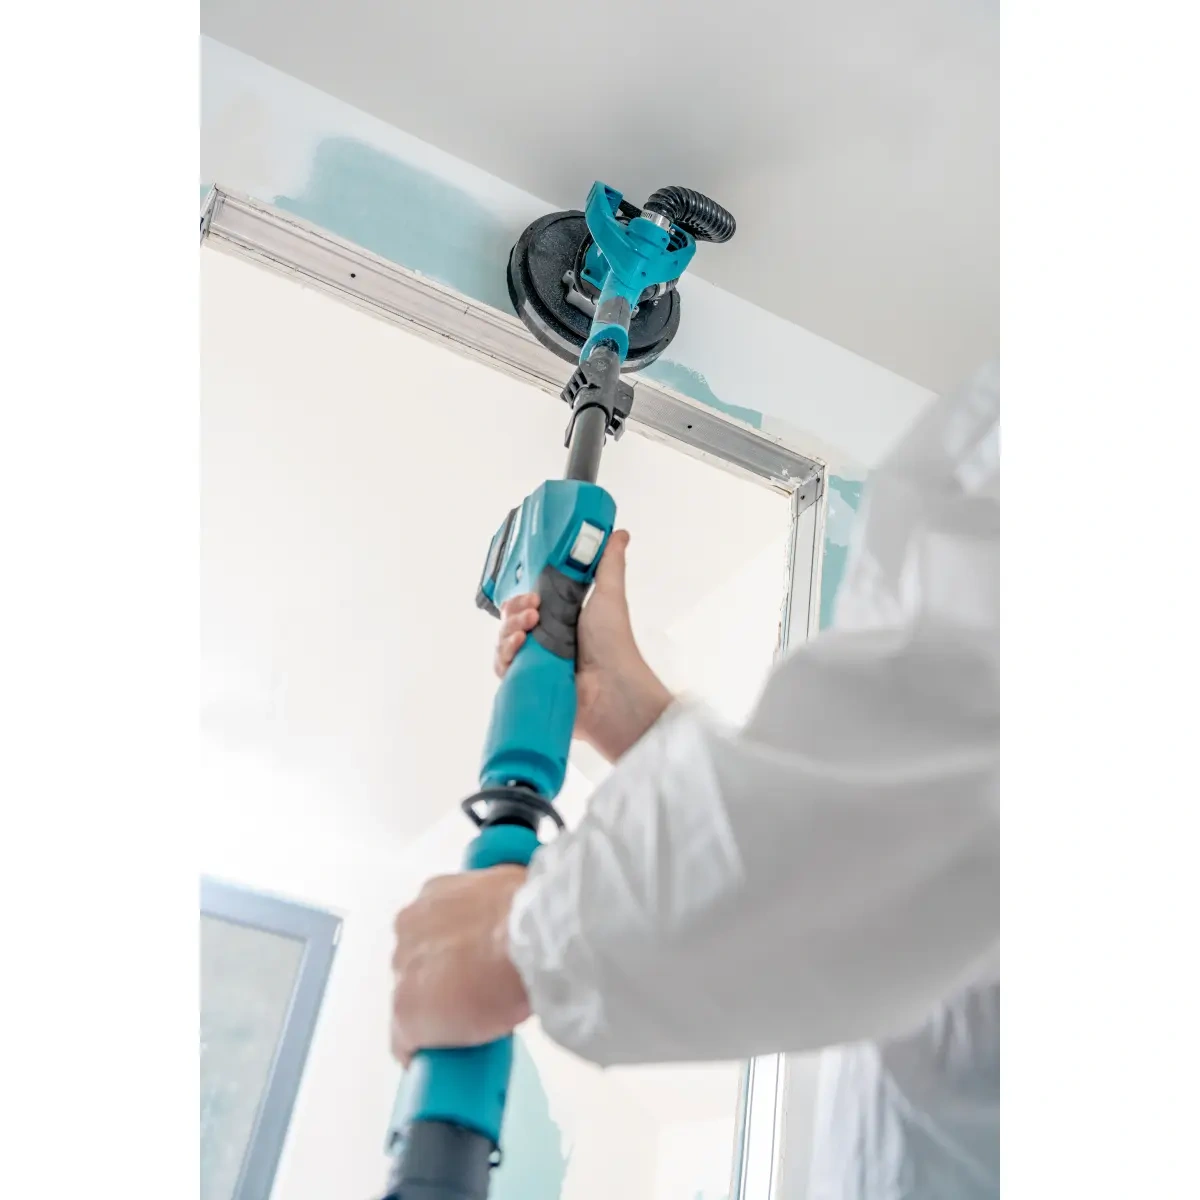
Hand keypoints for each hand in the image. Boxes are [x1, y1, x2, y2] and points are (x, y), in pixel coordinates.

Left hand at [390, 867, 530, 1065]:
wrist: (530, 938)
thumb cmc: (531, 912)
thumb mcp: (512, 888)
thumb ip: (494, 906)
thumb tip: (508, 922)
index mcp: (433, 895)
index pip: (430, 932)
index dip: (451, 955)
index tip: (470, 968)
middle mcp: (408, 928)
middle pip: (416, 967)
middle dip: (440, 982)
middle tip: (476, 996)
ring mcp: (404, 971)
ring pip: (411, 1004)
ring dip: (434, 1015)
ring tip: (469, 1029)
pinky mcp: (406, 1013)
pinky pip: (406, 1044)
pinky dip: (424, 1053)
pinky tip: (447, 1061)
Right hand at [495, 530, 672, 762]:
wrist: (613, 688)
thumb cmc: (614, 643)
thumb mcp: (609, 595)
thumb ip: (609, 563)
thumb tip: (619, 532)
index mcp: (560, 623)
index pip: (526, 605)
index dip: (522, 597)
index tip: (534, 593)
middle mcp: (545, 644)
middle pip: (510, 623)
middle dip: (514, 612)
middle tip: (533, 609)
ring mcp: (535, 666)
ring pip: (503, 644)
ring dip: (508, 631)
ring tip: (528, 628)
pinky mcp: (527, 685)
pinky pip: (502, 669)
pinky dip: (504, 656)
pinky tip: (518, 648)